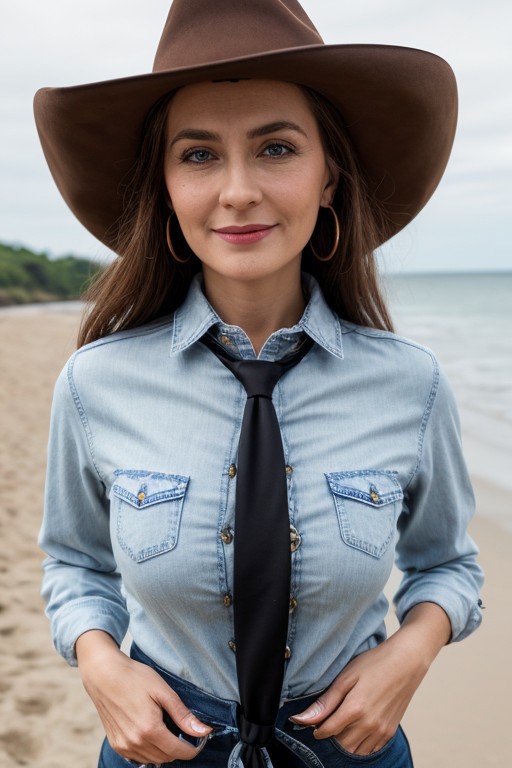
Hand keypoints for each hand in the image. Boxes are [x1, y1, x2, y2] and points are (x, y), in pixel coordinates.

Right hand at [76, 631, 211, 763]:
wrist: (103, 674)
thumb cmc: (133, 677)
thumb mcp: (162, 690)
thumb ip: (182, 714)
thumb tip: (203, 731)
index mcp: (149, 729)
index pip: (178, 752)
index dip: (192, 749)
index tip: (199, 741)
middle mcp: (135, 742)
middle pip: (166, 757)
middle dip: (179, 748)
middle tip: (183, 730)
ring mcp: (123, 745)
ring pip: (153, 760)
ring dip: (164, 751)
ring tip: (166, 729)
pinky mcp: (116, 744)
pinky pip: (138, 757)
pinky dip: (149, 751)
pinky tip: (151, 734)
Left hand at [290, 602, 450, 755]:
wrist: (406, 662)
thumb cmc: (375, 664)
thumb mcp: (346, 677)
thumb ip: (326, 701)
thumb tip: (303, 719)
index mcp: (355, 709)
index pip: (327, 731)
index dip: (316, 728)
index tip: (313, 722)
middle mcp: (369, 725)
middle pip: (340, 744)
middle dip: (330, 736)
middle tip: (328, 721)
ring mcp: (381, 731)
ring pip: (355, 751)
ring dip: (345, 742)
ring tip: (343, 724)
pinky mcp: (390, 732)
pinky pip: (370, 749)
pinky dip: (360, 744)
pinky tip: (357, 728)